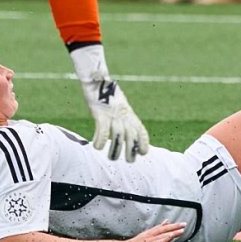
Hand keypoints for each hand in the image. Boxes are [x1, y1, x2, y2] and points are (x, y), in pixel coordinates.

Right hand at [70, 45, 149, 160]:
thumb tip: (123, 131)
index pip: (141, 130)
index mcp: (129, 114)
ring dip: (115, 150)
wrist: (98, 79)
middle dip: (132, 150)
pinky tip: (96, 147)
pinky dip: (100, 140)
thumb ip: (122, 118)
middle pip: (131, 136)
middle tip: (130, 162)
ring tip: (112, 159)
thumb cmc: (107, 94)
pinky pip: (102, 130)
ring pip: (117, 137)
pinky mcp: (100, 113)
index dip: (143, 142)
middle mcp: (123, 115)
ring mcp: (112, 114)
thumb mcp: (119, 106)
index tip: (143, 153)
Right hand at [117, 221, 186, 241]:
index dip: (174, 226)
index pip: (164, 228)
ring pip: (157, 240)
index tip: (184, 224)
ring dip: (165, 237)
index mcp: (151, 233)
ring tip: (173, 234)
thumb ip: (158, 228)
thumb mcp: (148, 233)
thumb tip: (167, 221)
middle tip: (183, 227)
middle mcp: (149, 237)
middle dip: (173, 230)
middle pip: (163, 232)